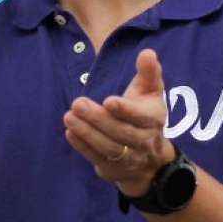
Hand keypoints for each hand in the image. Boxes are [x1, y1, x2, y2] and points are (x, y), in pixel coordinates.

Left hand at [63, 48, 174, 196]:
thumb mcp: (151, 92)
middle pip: (121, 132)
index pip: (141, 117)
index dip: (125, 110)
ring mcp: (129, 159)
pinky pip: (96, 158)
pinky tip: (70, 132)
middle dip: (98, 119)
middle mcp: (143, 142)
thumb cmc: (146, 115)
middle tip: (78, 103)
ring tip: (69, 116)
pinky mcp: (112, 169)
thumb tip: (148, 53)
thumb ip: (148, 72)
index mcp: (153, 120)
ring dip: (87, 133)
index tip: (108, 101)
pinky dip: (82, 147)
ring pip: (108, 147)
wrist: (152, 161)